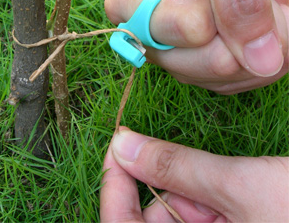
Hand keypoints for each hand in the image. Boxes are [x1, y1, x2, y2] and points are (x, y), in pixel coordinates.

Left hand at [100, 128, 288, 221]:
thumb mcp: (243, 187)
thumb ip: (176, 167)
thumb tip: (121, 143)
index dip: (114, 188)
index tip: (118, 146)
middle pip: (152, 221)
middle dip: (167, 186)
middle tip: (197, 168)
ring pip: (178, 217)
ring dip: (194, 192)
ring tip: (237, 188)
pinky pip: (201, 218)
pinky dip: (208, 199)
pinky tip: (238, 192)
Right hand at [105, 0, 288, 93]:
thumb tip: (259, 61)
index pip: (153, 26)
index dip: (192, 7)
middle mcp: (153, 35)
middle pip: (189, 61)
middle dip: (230, 28)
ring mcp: (182, 58)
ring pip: (223, 75)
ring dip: (256, 40)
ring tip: (253, 3)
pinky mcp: (211, 73)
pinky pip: (246, 79)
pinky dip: (268, 53)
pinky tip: (261, 26)